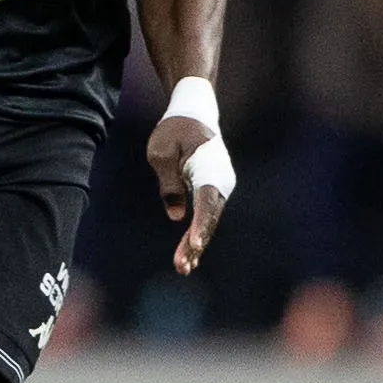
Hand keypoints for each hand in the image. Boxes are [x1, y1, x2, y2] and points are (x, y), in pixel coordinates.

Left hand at [146, 112, 228, 273]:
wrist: (194, 114)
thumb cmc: (175, 130)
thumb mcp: (161, 152)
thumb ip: (168, 182)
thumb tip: (176, 215)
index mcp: (209, 167)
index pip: (207, 201)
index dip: (201, 225)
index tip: (196, 245)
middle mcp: (221, 180)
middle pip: (210, 217)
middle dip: (196, 243)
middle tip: (181, 267)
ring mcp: (219, 188)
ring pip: (209, 221)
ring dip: (196, 244)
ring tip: (182, 268)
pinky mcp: (212, 193)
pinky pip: (206, 216)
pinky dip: (197, 235)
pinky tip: (188, 257)